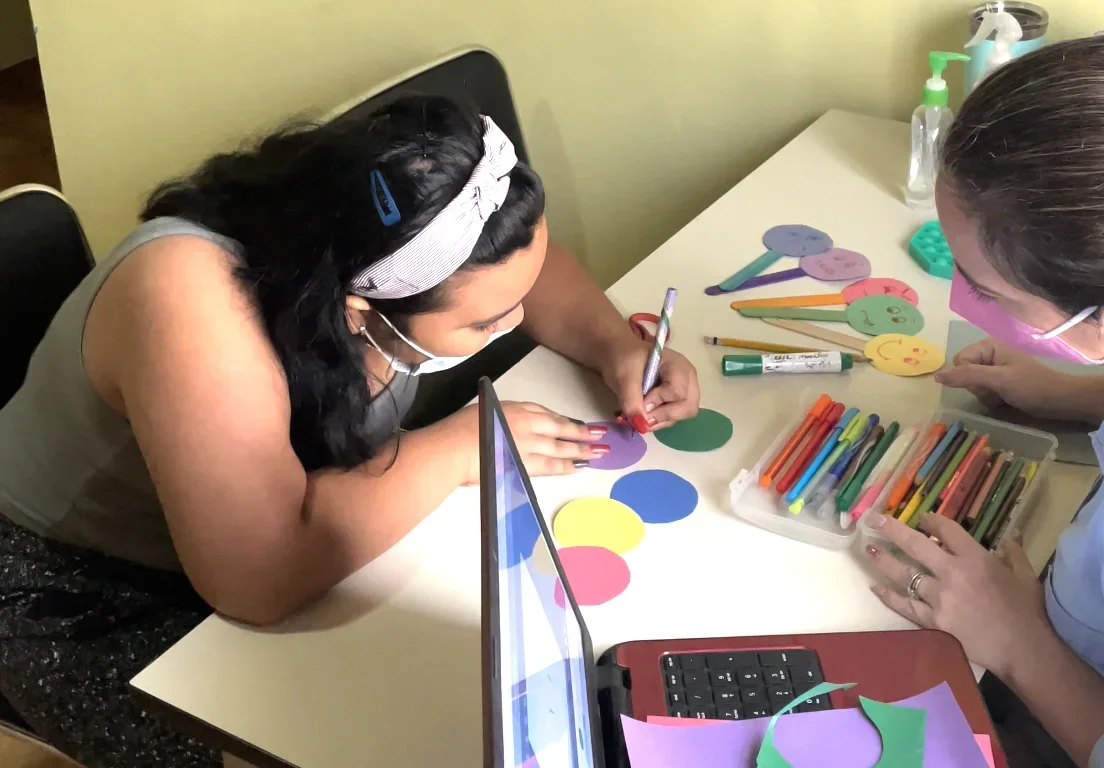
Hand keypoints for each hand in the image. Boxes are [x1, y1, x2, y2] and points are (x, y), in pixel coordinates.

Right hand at [451, 402, 607, 483]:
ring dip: (581, 451)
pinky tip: (577, 468)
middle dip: (582, 433)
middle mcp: (528, 425)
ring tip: (598, 453)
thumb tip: (514, 428)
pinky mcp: (525, 466)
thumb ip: (504, 418)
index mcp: (516, 409)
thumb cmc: (461, 429)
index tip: (578, 424)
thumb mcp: (485, 412)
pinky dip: (565, 466)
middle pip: (561, 429)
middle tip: (601, 436)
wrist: (453, 448)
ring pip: (561, 448)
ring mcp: (529, 446)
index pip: (546, 414)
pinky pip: (551, 466)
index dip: (564, 421)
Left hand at [602, 341, 699, 429]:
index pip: (677, 391)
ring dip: (660, 421)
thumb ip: (631, 399)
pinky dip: (658, 421)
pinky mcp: (677, 400)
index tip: (638, 403)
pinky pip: (674, 417)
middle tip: (641, 418)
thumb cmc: (623, 358)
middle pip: (688, 407)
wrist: (619, 355)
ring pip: (682, 415)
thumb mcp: (623, 376)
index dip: (658, 402)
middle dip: (663, 416)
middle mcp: (687, 378)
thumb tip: (640, 424)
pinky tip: (643, 416)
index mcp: (677, 365)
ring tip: (639, 416)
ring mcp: (685, 390)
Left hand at [864, 512, 1048, 676]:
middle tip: (874, 519)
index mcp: (976, 559)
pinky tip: (875, 587)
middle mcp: (953, 574)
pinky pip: (905, 605)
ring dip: (884, 561)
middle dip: (892, 530)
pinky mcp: (933, 621)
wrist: (1023, 649)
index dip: (932, 520)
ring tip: (869, 549)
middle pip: (916, 545)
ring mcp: (940, 598)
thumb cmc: (1026, 611)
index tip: (921, 517)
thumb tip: (1008, 536)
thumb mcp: (1025, 575)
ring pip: (905, 574)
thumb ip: (1013, 552)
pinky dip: (889, 596)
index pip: (947, 530)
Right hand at [934, 338, 1095, 422]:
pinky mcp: (997, 382)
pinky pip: (980, 391)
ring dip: (984, 395)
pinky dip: (990, 398)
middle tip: (996, 390)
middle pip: (962, 373)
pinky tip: (1004, 399)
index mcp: (988, 346)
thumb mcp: (998, 379)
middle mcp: (988, 355)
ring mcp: (992, 369)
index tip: (987, 382)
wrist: (1058, 400)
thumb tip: (936, 376)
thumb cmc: (1031, 386)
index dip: (967, 375)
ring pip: (970, 385)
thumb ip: (967, 376)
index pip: (959, 361)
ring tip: (1002, 396)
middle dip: (977, 387)